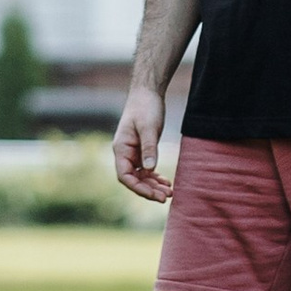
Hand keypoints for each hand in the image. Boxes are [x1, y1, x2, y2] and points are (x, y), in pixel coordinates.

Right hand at [112, 85, 173, 205]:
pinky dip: (155, 177)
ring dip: (153, 185)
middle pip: (134, 179)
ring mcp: (133, 152)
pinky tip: (166, 182)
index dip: (138, 188)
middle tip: (166, 197)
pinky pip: (146, 169)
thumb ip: (149, 148)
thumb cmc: (145, 107)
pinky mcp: (142, 150)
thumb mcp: (149, 127)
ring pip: (141, 176)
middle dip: (148, 190)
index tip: (153, 194)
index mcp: (121, 148)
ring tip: (169, 192)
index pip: (124, 176)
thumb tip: (150, 170)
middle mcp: (124, 153)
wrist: (147, 92)